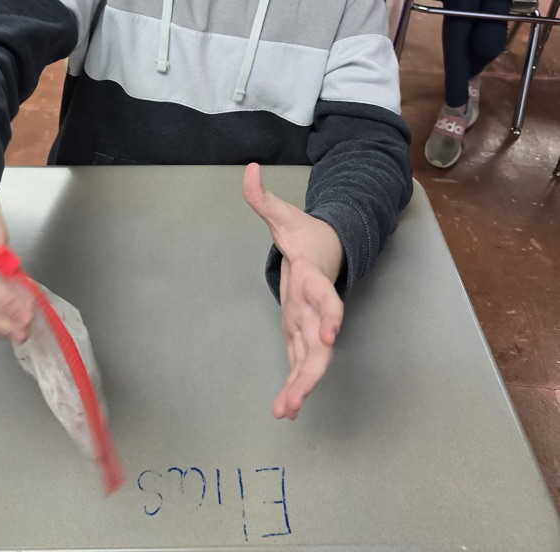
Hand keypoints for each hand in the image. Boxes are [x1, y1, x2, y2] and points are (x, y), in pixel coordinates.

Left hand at [242, 163, 344, 419]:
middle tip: (298, 395)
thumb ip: (262, 197)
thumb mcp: (283, 214)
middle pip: (320, 342)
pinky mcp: (302, 333)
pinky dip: (296, 385)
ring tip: (286, 410)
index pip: (325, 296)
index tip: (330, 333)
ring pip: (312, 359)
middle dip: (311, 370)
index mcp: (312, 276)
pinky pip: (302, 363)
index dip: (329, 313)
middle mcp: (315, 305)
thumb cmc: (306, 234)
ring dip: (301, 385)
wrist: (329, 249)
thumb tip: (247, 168)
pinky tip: (287, 409)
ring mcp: (310, 322)